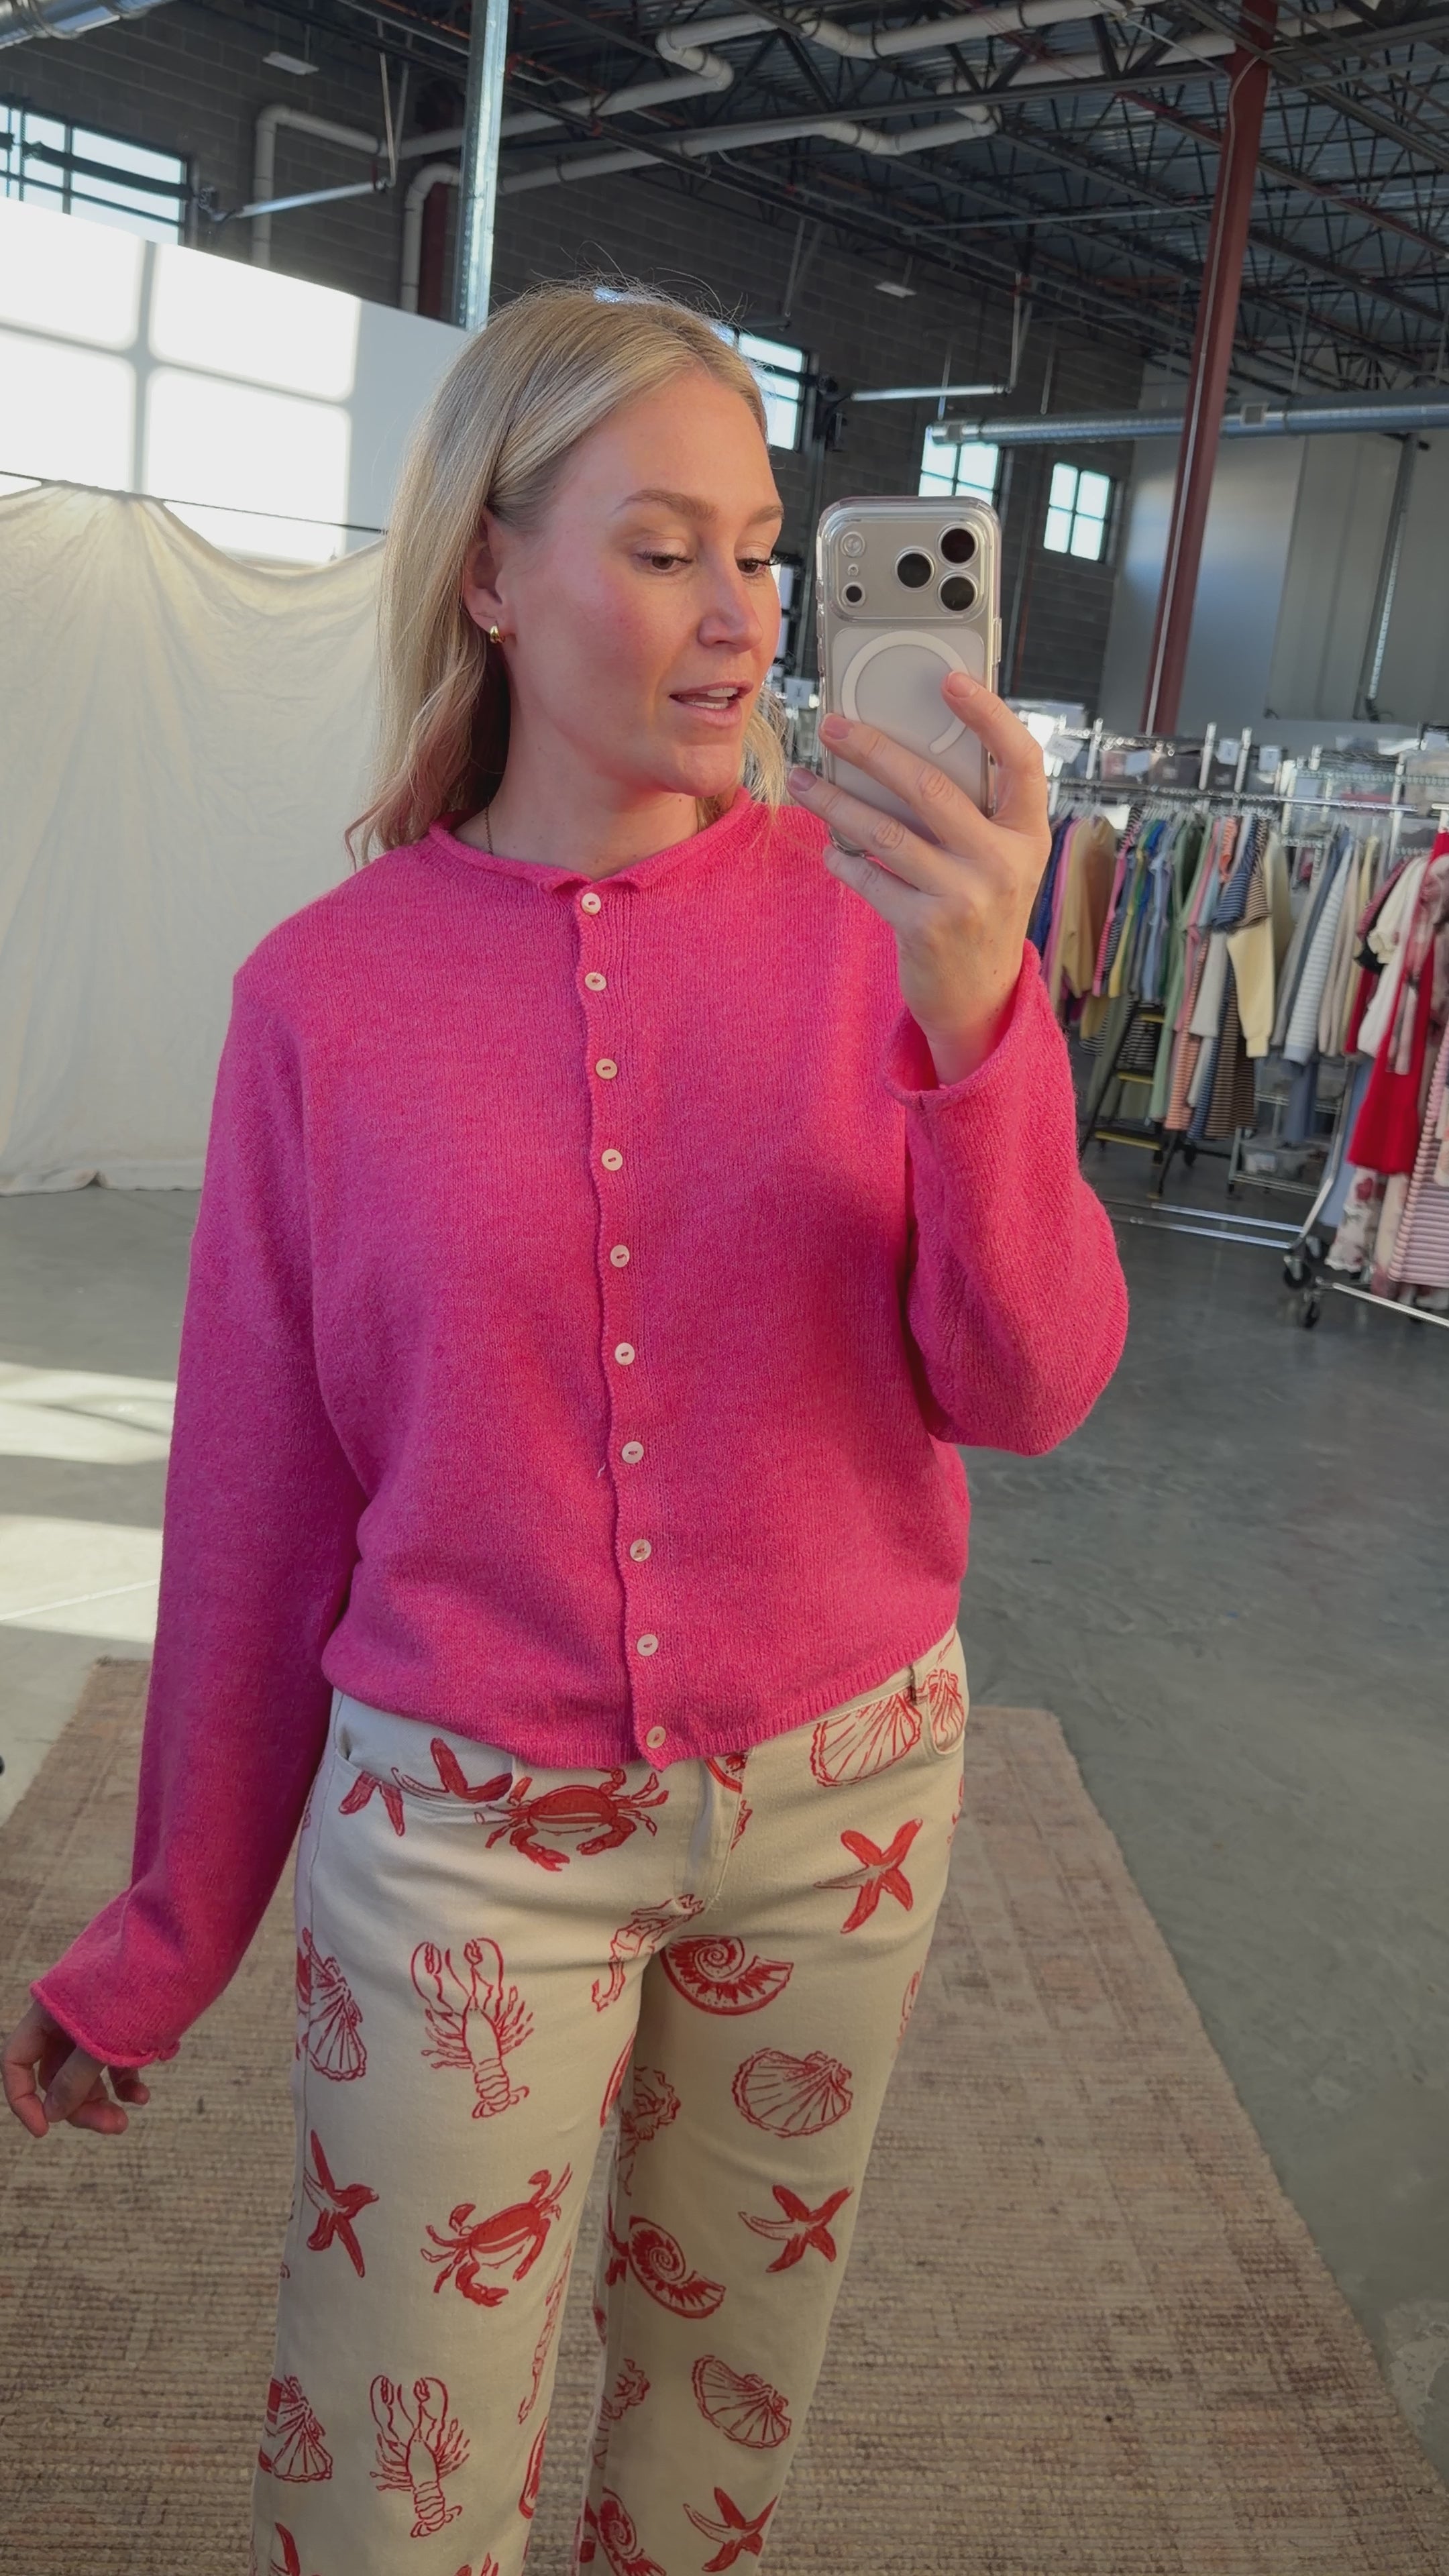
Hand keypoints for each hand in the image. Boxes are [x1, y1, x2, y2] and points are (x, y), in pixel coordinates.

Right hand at [1, 1998, 149, 2138]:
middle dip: (82, 2105)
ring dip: (107, 2098)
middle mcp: (66, 2019)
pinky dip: (127, 2079)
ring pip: (88, 2073)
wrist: (183, 1947)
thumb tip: (52, 2113)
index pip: (17, 2061)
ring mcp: (95, 2023)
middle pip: (56, 2075)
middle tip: (115, 2124)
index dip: (22, 2098)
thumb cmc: (137, 1989)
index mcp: (48, 2014)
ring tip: (137, 2107)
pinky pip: (115, 2061)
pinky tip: (144, 2092)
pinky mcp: (123, 2026)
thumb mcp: (100, 2042)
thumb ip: (73, 2080)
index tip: (44, 2130)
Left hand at [788, 670, 1050, 1084]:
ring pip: (885, 831)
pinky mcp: (924, 927)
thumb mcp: (1000, 861)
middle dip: (872, 749)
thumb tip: (903, 754)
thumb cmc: (981, 913)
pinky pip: (868, 877)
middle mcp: (1003, 862)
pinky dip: (842, 859)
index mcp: (1027, 835)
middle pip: (930, 786)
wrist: (980, 998)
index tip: (949, 681)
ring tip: (804, 782)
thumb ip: (974, 815)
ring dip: (836, 801)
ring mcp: (965, 896)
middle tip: (834, 725)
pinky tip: (830, 848)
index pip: (1020, 759)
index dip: (988, 715)